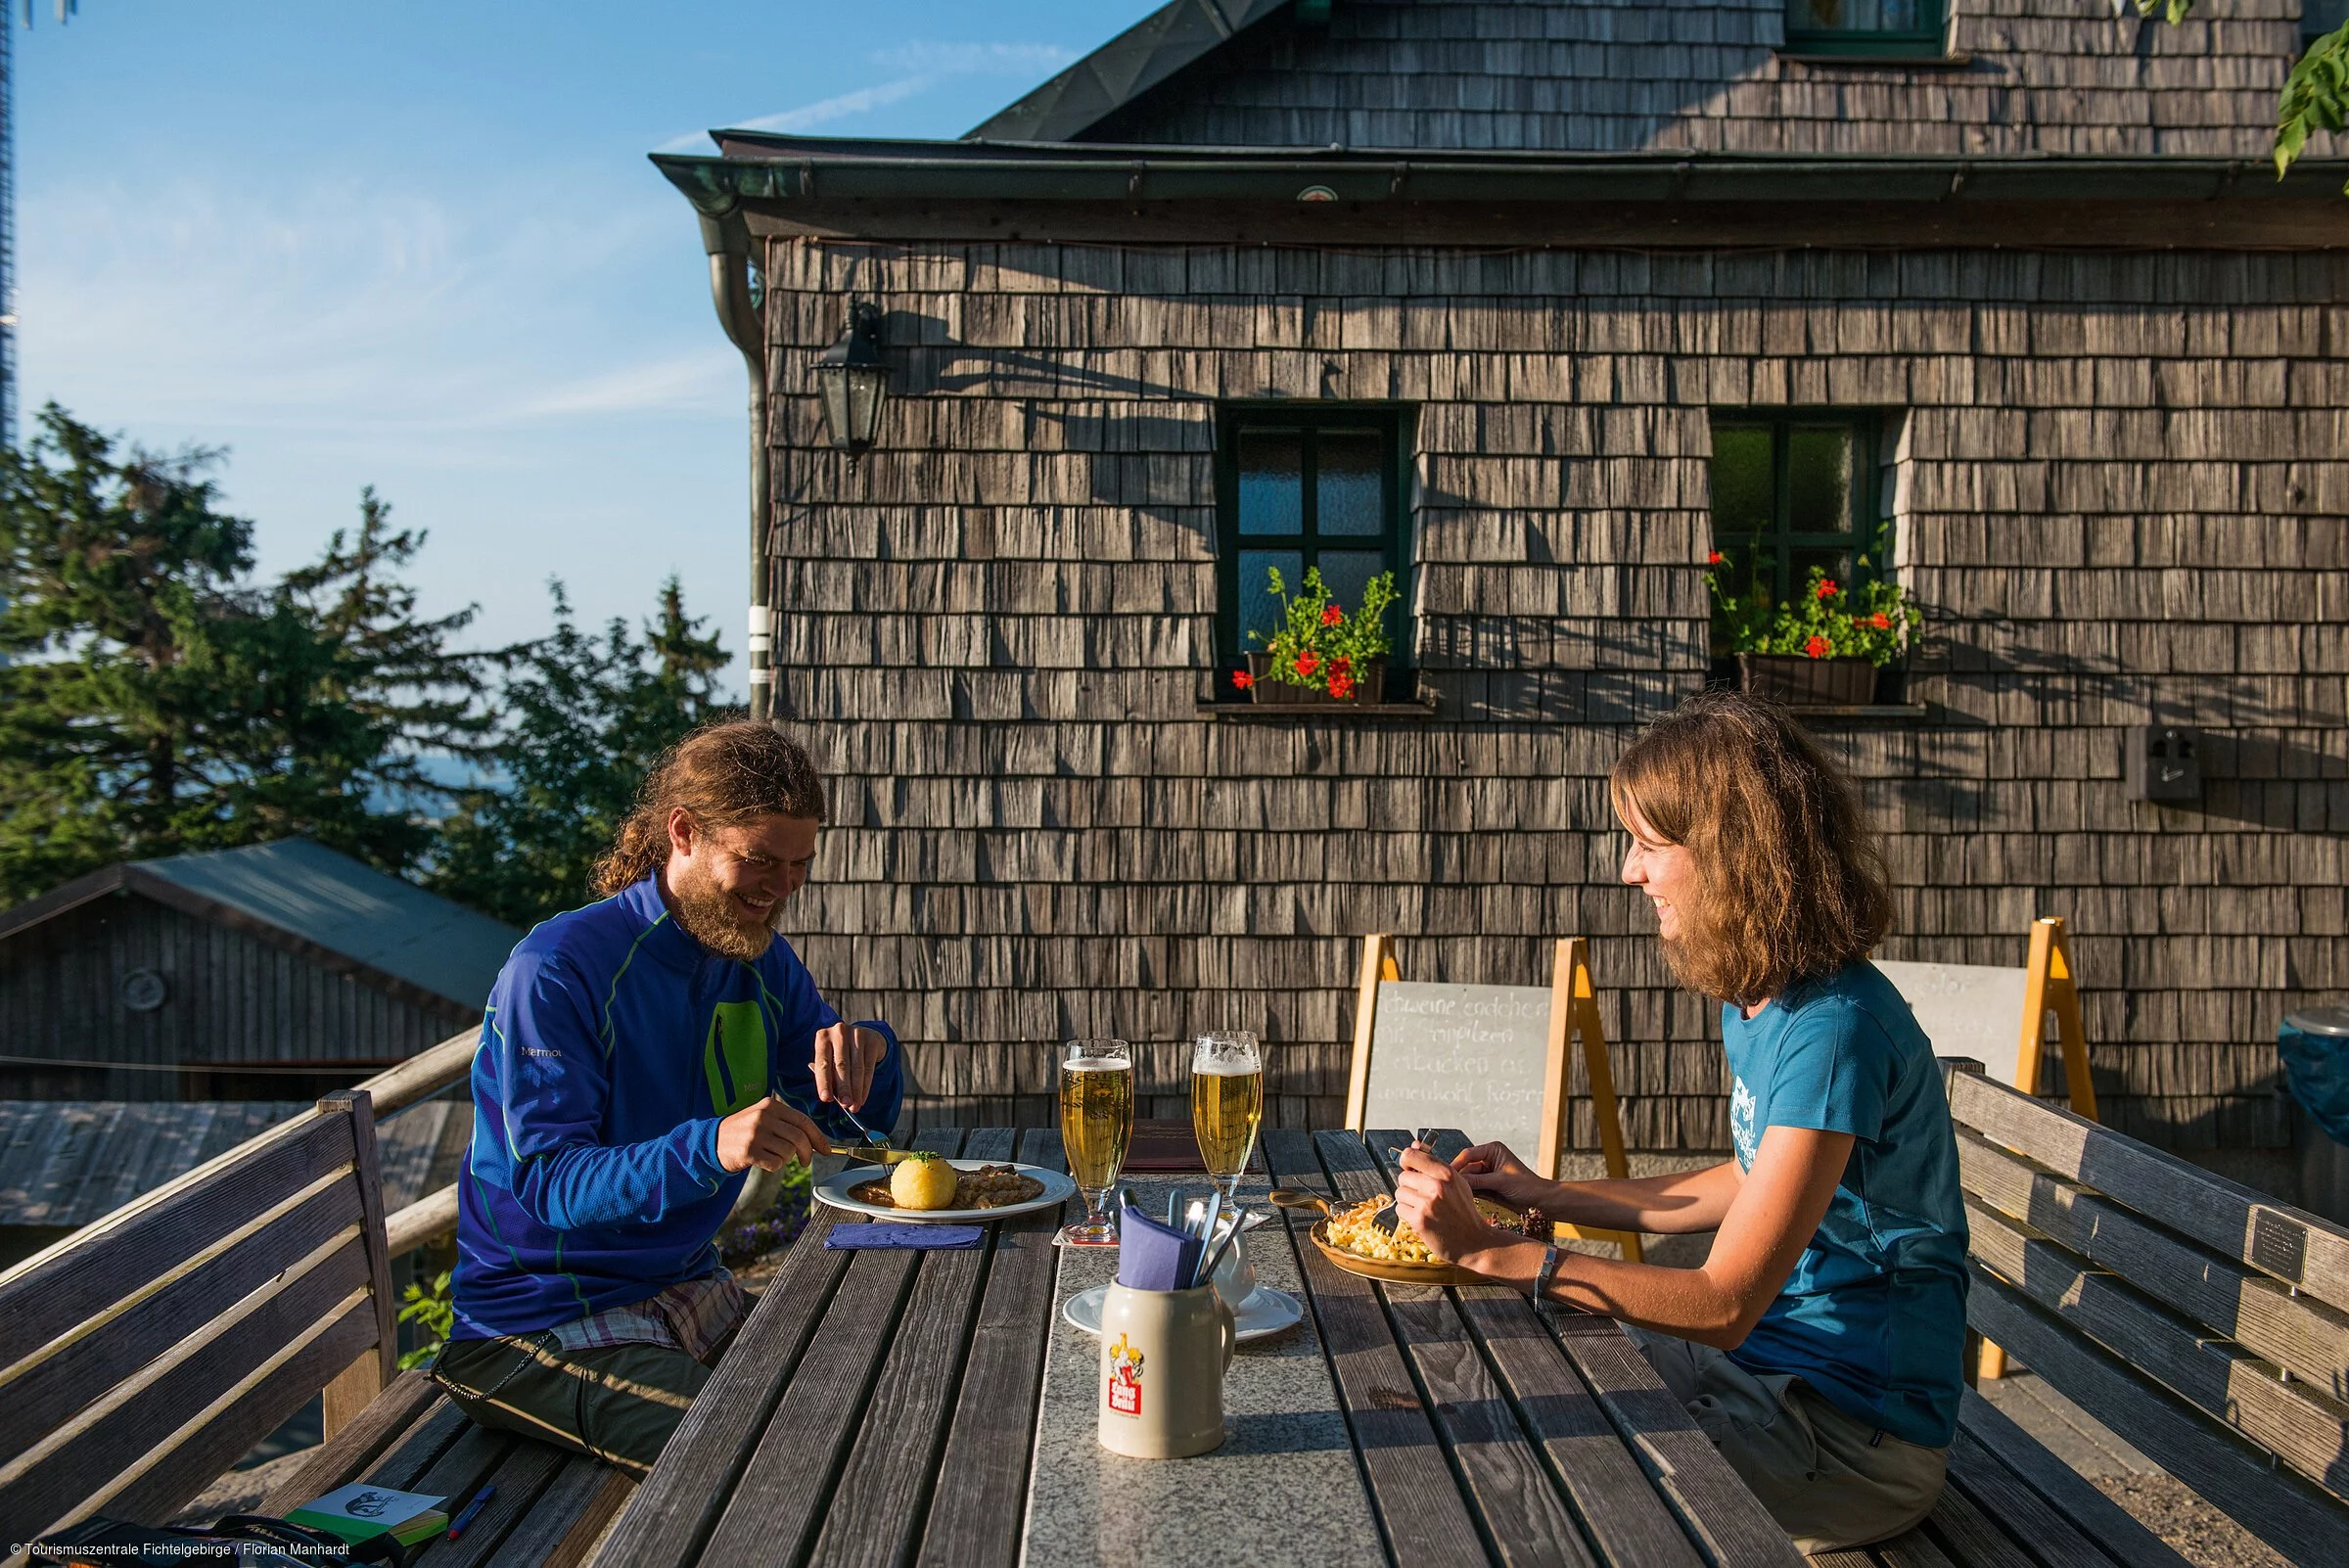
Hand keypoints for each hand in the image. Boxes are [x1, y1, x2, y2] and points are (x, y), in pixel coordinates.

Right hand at [716, 1096, 826, 1172]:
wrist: (712, 1141)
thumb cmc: (744, 1131)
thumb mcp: (764, 1118)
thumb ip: (787, 1124)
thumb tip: (816, 1141)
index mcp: (770, 1105)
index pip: (803, 1121)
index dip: (818, 1137)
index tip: (826, 1150)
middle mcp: (763, 1117)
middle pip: (799, 1138)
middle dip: (808, 1153)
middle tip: (806, 1161)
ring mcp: (755, 1134)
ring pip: (788, 1152)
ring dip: (786, 1159)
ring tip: (774, 1156)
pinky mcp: (748, 1151)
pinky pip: (776, 1163)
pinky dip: (775, 1166)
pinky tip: (764, 1161)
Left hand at [813, 1023, 885, 1111]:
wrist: (863, 1037)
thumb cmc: (840, 1054)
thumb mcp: (830, 1060)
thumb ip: (828, 1075)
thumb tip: (831, 1097)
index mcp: (823, 1038)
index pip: (822, 1063)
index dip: (824, 1082)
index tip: (826, 1099)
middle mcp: (839, 1032)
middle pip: (841, 1066)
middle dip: (843, 1088)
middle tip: (845, 1105)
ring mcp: (857, 1034)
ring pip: (857, 1068)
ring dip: (856, 1090)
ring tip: (855, 1106)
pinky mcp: (872, 1040)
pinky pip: (869, 1067)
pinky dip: (865, 1086)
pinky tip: (862, 1098)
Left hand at [1392, 1146, 1503, 1264]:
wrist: (1474, 1241)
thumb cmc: (1464, 1211)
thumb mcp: (1456, 1182)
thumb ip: (1434, 1164)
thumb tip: (1414, 1145)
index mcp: (1447, 1173)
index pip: (1411, 1155)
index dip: (1406, 1161)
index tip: (1409, 1168)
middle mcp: (1437, 1186)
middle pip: (1403, 1176)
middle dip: (1410, 1186)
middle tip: (1423, 1196)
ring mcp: (1427, 1203)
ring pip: (1400, 1193)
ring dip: (1407, 1201)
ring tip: (1424, 1208)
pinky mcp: (1419, 1220)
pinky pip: (1400, 1209)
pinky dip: (1407, 1214)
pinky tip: (1422, 1218)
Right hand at [1451, 1141, 1550, 1209]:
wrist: (1541, 1200)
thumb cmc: (1526, 1186)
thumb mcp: (1500, 1182)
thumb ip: (1477, 1180)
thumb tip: (1456, 1181)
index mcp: (1493, 1150)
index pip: (1468, 1154)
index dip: (1456, 1164)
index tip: (1445, 1175)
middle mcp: (1488, 1158)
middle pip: (1466, 1167)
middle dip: (1459, 1177)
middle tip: (1445, 1188)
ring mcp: (1488, 1171)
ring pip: (1469, 1178)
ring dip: (1463, 1186)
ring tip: (1452, 1195)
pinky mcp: (1488, 1184)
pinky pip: (1474, 1186)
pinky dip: (1469, 1192)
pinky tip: (1462, 1198)